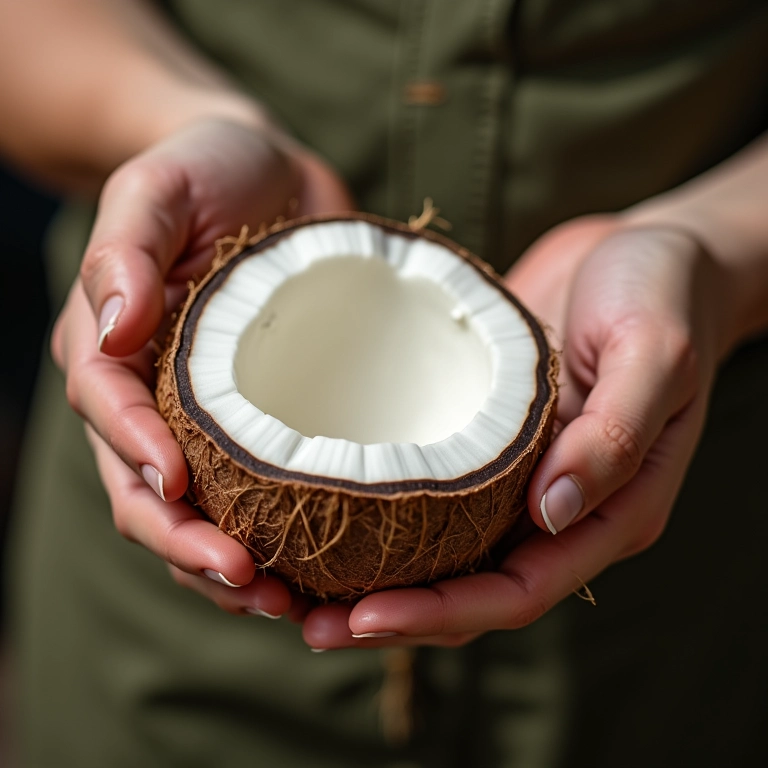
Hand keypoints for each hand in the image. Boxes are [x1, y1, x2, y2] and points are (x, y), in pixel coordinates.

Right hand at [53, 117, 352, 612]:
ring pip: (205, 514)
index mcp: (114, 349)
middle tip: (250, 583)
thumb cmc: (204, 171)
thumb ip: (127, 250)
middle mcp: (154, 399)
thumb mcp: (158, 188)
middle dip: (190, 544)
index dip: (138, 460)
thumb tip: (114, 328)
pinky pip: (266, 495)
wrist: (267, 173)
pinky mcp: (272, 422)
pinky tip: (324, 573)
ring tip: (290, 605)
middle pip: (150, 493)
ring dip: (235, 569)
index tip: (181, 494)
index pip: (110, 419)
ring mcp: (211, 420)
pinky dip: (287, 540)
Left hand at [300, 216, 728, 649]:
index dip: (443, 613)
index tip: (362, 616)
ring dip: (374, 576)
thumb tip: (548, 511)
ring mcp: (518, 477)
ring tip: (295, 585)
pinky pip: (433, 493)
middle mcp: (558, 509)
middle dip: (391, 614)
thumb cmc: (663, 296)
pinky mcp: (487, 440)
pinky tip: (325, 507)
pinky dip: (381, 515)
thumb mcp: (652, 354)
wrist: (645, 252)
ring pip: (443, 553)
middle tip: (307, 620)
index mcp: (607, 509)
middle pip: (469, 590)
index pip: (519, 591)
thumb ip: (611, 435)